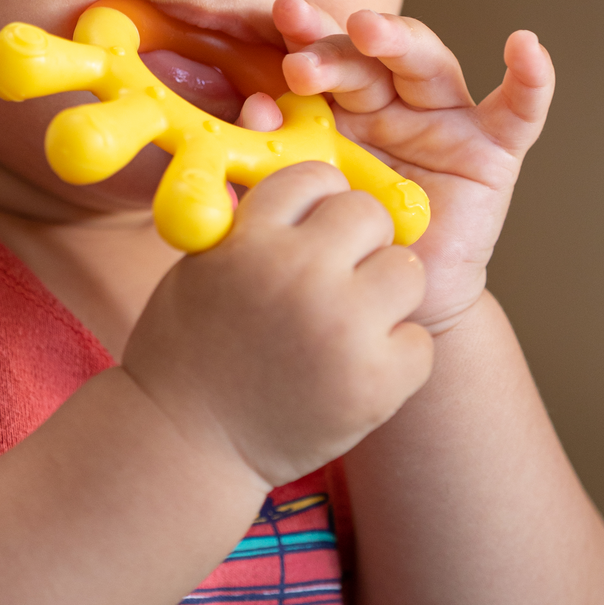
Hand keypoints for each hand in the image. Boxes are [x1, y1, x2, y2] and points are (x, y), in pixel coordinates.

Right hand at [123, 160, 431, 488]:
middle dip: (358, 241)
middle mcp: (300, 274)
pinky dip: (395, 357)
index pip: (315, 178)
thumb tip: (294, 162)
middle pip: (370, 214)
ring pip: (407, 270)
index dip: (318, 200)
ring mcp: (343, 329)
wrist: (184, 442)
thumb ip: (253, 221)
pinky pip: (419, 341)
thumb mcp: (203, 266)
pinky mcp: (376, 383)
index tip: (313, 228)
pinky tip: (355, 370)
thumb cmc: (189, 351)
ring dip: (385, 294)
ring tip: (352, 323)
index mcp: (251, 239)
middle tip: (338, 276)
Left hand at [268, 0, 554, 332]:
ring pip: (427, 65)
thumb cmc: (348, 249)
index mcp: (341, 109)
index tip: (280, 17)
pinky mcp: (492, 151)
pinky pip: (519, 111)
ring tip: (370, 29)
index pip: (323, 61)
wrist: (400, 308)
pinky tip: (525, 47)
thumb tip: (253, 108)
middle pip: (369, 59)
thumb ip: (276, 155)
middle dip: (336, 48)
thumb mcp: (306, 201)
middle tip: (304, 56)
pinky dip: (529, 80)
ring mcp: (445, 121)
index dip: (305, 36)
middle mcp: (392, 103)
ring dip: (399, 41)